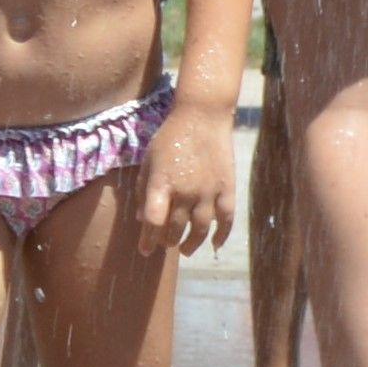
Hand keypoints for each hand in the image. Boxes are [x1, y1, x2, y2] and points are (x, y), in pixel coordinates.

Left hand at [135, 115, 236, 256]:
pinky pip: (226, 219)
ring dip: (192, 243)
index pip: (153, 221)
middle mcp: (185, 191)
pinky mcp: (226, 188)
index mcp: (162, 183)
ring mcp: (208, 191)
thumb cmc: (170, 137)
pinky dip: (221, 235)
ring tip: (185, 250)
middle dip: (168, 241)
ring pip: (200, 229)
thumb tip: (140, 219)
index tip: (145, 250)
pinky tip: (214, 244)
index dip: (148, 240)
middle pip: (176, 228)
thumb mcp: (149, 160)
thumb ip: (143, 190)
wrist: (202, 116)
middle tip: (165, 244)